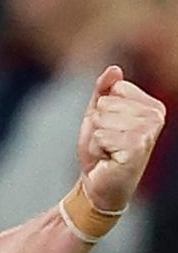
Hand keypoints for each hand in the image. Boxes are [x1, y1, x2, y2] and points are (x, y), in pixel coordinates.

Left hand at [77, 66, 165, 211]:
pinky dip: (97, 148)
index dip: (102, 108)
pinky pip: (100, 136)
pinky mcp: (137, 149)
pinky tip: (108, 159)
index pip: (114, 88)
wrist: (99, 182)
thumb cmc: (101, 148)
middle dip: (98, 124)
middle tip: (107, 142)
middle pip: (106, 103)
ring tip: (108, 150)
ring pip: (101, 119)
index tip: (110, 127)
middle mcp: (156, 118)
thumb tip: (114, 69)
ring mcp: (148, 133)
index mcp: (152, 106)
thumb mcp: (98, 114)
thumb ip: (103, 90)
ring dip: (97, 137)